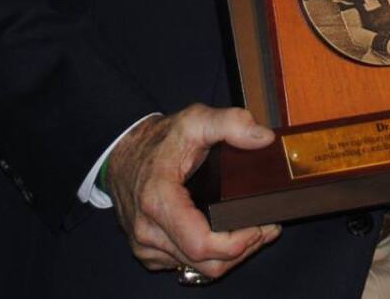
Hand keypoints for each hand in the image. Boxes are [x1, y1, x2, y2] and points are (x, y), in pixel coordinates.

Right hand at [103, 104, 282, 279]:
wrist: (122, 155)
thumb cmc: (159, 140)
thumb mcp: (194, 120)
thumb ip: (230, 123)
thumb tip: (263, 138)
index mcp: (158, 201)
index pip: (202, 244)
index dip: (239, 242)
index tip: (261, 224)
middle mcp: (149, 231)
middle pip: (208, 263)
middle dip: (244, 249)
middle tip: (267, 227)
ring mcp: (147, 246)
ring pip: (200, 269)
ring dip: (231, 256)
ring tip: (254, 231)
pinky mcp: (150, 253)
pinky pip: (187, 266)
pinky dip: (212, 257)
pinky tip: (228, 236)